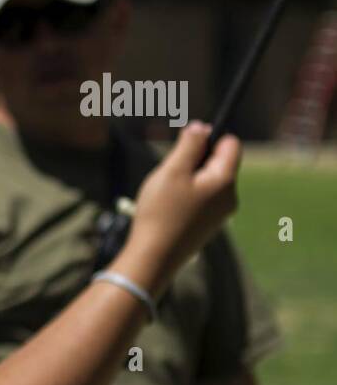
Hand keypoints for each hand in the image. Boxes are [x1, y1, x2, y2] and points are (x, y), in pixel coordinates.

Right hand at [122, 122, 239, 296]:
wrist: (154, 258)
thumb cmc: (161, 212)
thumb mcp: (172, 171)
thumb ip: (189, 145)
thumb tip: (202, 126)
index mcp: (225, 180)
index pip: (231, 144)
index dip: (209, 137)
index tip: (185, 144)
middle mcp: (230, 197)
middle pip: (219, 163)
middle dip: (195, 161)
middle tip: (170, 174)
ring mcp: (221, 214)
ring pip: (209, 182)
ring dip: (189, 180)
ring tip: (166, 194)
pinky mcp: (208, 227)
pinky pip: (203, 200)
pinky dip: (187, 197)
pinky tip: (168, 209)